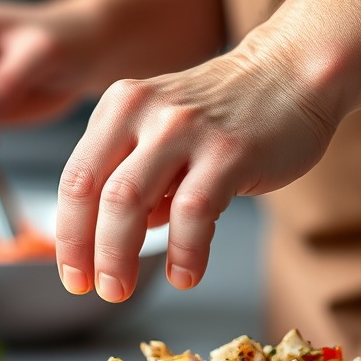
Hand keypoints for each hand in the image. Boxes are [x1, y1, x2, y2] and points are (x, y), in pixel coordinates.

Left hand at [54, 0, 360, 301]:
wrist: (293, 72)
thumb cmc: (230, 112)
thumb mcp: (165, 133)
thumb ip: (139, 180)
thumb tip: (119, 240)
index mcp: (119, 108)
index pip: (75, 179)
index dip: (67, 234)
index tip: (74, 274)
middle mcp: (143, 112)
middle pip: (92, 191)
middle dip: (85, 250)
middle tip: (96, 288)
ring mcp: (184, 129)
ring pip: (127, 200)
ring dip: (118, 254)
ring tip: (122, 288)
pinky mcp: (228, 151)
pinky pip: (192, 212)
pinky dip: (183, 252)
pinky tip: (184, 275)